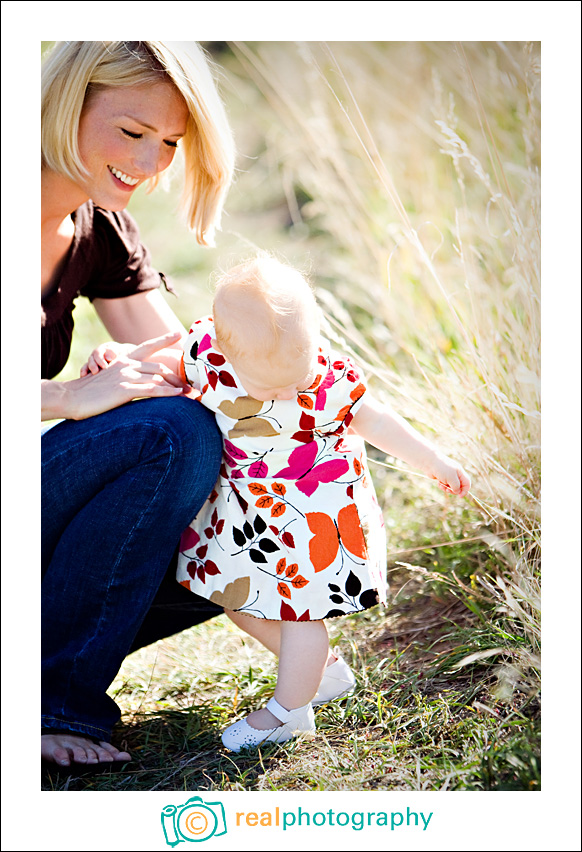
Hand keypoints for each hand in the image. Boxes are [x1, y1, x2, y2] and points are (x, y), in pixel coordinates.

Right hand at [57, 333, 189, 419]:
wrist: (72, 397)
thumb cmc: (90, 391)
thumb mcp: (109, 379)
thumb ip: (126, 377)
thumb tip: (141, 383)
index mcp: (123, 359)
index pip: (147, 346)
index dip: (164, 339)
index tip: (179, 334)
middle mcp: (127, 364)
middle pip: (159, 368)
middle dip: (177, 377)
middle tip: (190, 385)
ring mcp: (126, 376)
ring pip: (158, 378)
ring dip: (176, 386)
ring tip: (188, 394)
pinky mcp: (125, 390)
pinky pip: (152, 390)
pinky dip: (167, 393)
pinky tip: (178, 395)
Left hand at [428, 455, 470, 496]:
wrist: (429, 462)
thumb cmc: (441, 469)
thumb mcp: (451, 478)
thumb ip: (456, 486)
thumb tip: (457, 492)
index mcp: (460, 473)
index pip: (467, 483)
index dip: (465, 490)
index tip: (460, 496)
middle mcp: (455, 474)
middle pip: (459, 486)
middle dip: (454, 490)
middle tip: (448, 490)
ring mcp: (448, 476)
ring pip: (451, 487)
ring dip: (447, 488)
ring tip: (442, 486)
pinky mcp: (442, 477)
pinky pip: (444, 485)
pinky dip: (442, 486)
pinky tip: (438, 483)